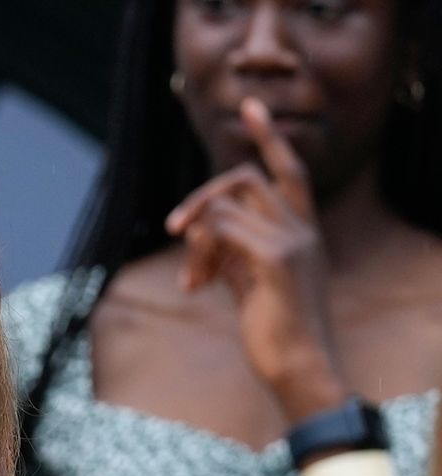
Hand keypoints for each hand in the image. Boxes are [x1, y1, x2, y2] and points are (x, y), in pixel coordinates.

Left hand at [165, 97, 344, 419]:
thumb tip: (197, 229)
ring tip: (193, 279)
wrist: (296, 368)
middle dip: (201, 197)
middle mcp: (303, 229)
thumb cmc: (272, 331)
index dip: (268, 137)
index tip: (249, 106)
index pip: (289, 171)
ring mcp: (293, 241)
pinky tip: (195, 285)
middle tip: (173, 228)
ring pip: (224, 205)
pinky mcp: (276, 259)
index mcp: (302, 231)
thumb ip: (230, 249)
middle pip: (245, 179)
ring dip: (194, 237)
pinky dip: (198, 253)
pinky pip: (220, 228)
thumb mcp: (247, 281)